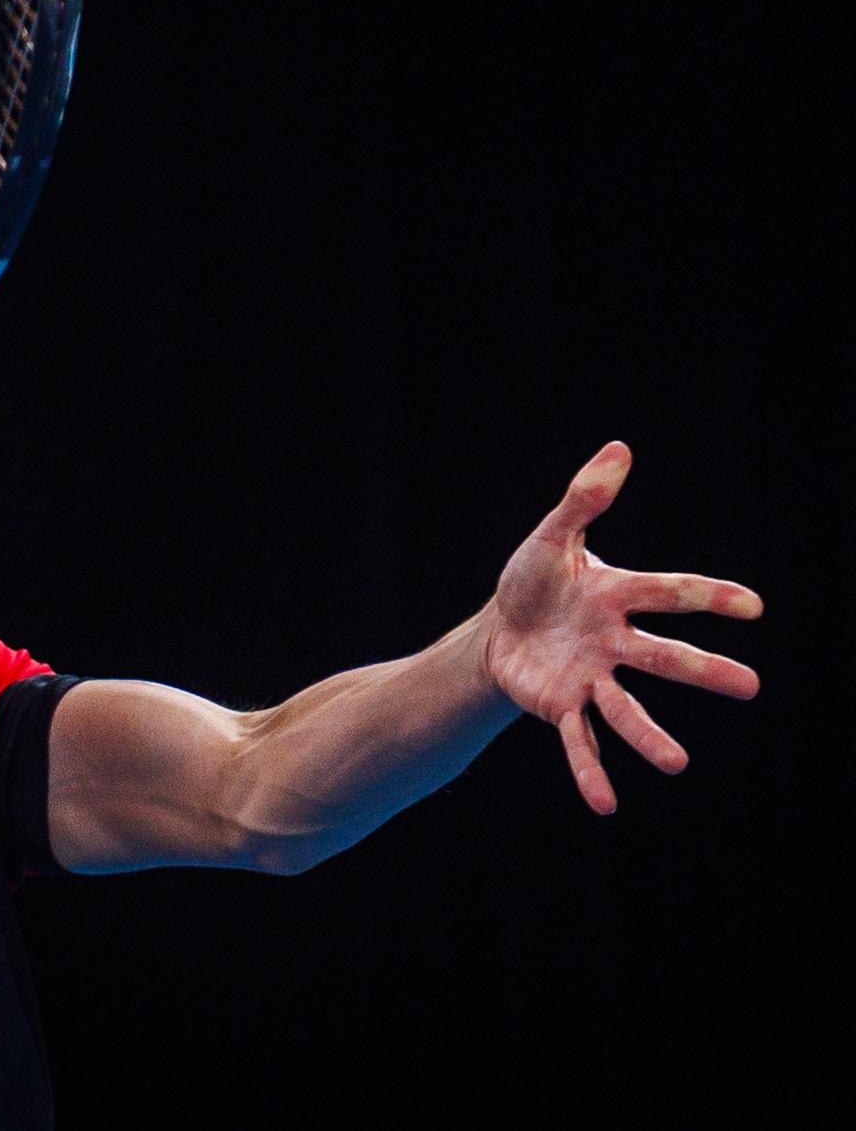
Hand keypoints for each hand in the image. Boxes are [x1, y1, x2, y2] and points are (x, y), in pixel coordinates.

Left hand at [478, 441, 761, 813]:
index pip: (670, 592)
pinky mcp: (562, 707)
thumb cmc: (534, 581)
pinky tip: (605, 804)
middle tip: (751, 687)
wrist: (499, 629)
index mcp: (618, 597)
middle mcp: (615, 642)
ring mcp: (592, 678)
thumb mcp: (551, 538)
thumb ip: (584, 501)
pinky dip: (590, 772)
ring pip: (626, 709)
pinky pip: (579, 741)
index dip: (709, 597)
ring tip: (678, 765)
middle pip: (663, 656)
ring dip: (650, 737)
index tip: (753, 606)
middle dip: (703, 670)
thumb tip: (619, 448)